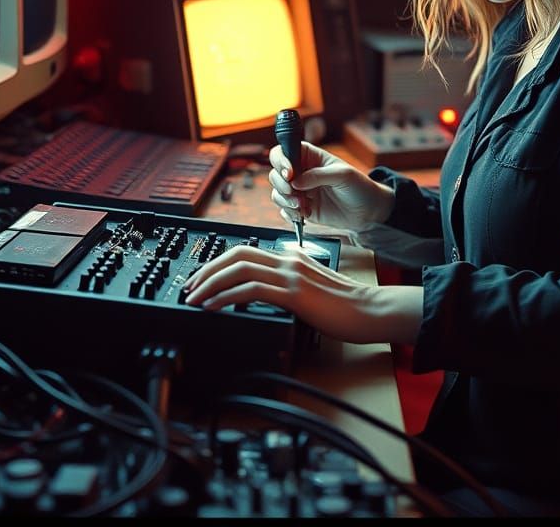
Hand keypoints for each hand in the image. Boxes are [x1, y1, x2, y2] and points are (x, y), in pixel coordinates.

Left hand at [181, 243, 379, 342]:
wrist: (369, 309)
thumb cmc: (345, 303)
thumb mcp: (313, 285)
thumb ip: (292, 280)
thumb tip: (269, 289)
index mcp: (291, 256)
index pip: (247, 250)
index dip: (219, 262)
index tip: (203, 278)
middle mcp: (288, 260)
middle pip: (237, 253)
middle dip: (207, 268)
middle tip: (190, 286)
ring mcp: (290, 275)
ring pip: (239, 269)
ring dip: (210, 283)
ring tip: (194, 298)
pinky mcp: (294, 293)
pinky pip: (251, 290)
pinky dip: (226, 297)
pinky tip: (214, 306)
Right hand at [268, 142, 394, 233]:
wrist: (368, 211)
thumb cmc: (359, 186)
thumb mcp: (343, 175)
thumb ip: (318, 175)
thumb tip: (296, 181)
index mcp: (310, 157)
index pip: (284, 152)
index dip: (281, 161)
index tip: (289, 174)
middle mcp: (302, 173)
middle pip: (275, 174)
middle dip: (282, 186)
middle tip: (296, 195)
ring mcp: (301, 191)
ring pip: (278, 193)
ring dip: (285, 202)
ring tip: (303, 207)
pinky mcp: (302, 208)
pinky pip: (285, 211)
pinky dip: (289, 214)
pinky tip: (304, 215)